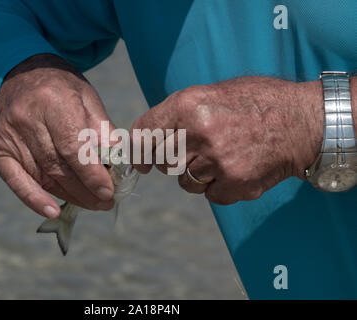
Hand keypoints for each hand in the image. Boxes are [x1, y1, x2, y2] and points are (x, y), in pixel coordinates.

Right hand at [0, 54, 114, 217]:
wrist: (20, 74)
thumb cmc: (61, 88)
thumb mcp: (87, 98)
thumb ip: (103, 129)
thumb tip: (118, 163)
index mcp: (52, 101)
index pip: (72, 147)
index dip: (91, 174)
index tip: (109, 191)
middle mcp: (26, 118)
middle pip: (58, 166)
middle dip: (85, 189)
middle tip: (106, 202)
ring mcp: (9, 135)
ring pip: (42, 176)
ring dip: (70, 196)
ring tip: (92, 204)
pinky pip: (15, 180)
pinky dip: (34, 198)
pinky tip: (52, 211)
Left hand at [131, 76, 323, 204]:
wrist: (302, 121)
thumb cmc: (256, 103)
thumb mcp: (212, 93)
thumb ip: (178, 113)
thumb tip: (149, 137)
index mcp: (188, 105)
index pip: (144, 133)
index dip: (138, 150)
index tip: (141, 162)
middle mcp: (199, 133)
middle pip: (162, 162)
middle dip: (173, 161)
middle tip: (194, 152)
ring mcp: (217, 161)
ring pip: (184, 182)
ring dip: (196, 175)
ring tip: (221, 158)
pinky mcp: (235, 183)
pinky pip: (209, 195)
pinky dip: (218, 187)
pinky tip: (235, 169)